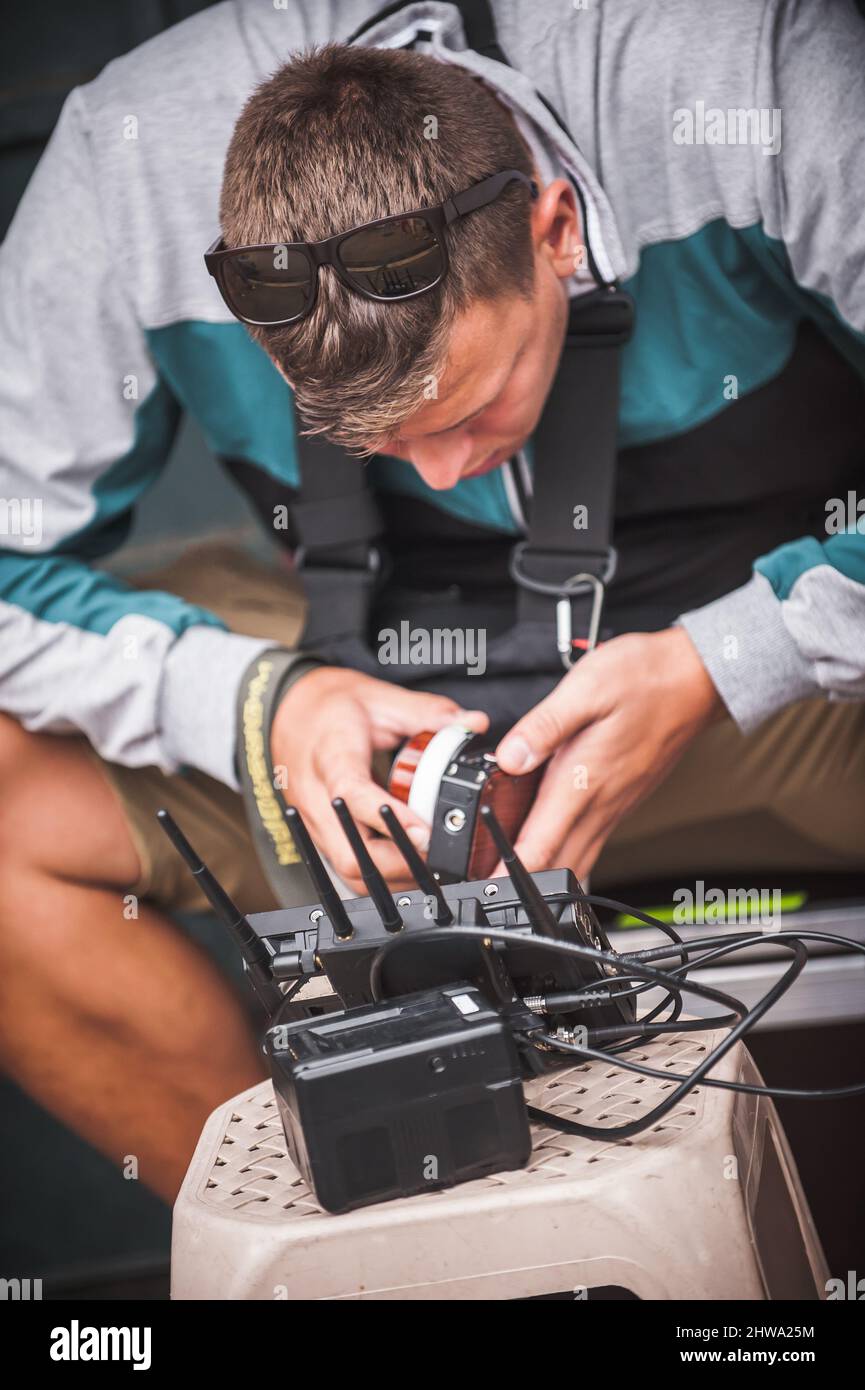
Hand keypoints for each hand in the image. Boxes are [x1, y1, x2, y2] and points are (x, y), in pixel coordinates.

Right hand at [271, 666, 487, 892]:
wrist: (291, 712)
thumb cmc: (331, 707)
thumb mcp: (380, 698)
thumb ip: (428, 713)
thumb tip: (472, 723)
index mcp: (331, 758)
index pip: (354, 796)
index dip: (391, 820)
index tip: (425, 832)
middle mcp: (317, 798)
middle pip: (350, 855)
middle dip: (398, 864)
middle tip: (438, 853)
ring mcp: (315, 822)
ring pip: (348, 872)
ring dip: (391, 876)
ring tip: (428, 863)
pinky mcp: (321, 834)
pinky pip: (347, 868)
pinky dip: (379, 874)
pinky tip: (407, 863)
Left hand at [494, 627, 724, 877]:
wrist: (698, 679)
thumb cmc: (647, 678)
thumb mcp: (586, 689)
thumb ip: (543, 727)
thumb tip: (509, 757)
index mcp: (584, 780)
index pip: (542, 845)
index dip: (510, 872)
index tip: (488, 889)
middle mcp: (601, 802)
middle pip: (558, 865)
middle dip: (523, 884)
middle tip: (490, 890)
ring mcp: (615, 806)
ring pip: (578, 859)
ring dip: (546, 873)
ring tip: (511, 877)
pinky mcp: (622, 800)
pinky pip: (592, 840)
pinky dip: (567, 853)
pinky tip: (550, 844)